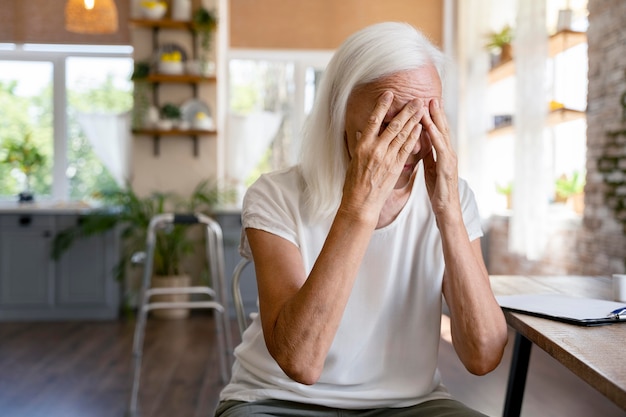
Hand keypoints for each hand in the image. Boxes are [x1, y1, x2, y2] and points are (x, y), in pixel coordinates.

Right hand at [341, 92, 424, 222]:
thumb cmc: (354, 182)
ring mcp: (387, 158)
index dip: (382, 106)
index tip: (389, 94)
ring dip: (413, 120)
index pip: (373, 120)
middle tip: (416, 98)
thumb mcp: (353, 159)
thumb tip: (361, 131)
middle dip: (406, 111)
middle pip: (393, 125)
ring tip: (421, 108)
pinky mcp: (396, 166)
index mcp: (362, 145)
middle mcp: (375, 149)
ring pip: (402, 135)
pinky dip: (414, 136)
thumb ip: (360, 144)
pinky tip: (419, 127)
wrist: (361, 202)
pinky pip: (407, 148)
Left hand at [420, 99, 460, 219]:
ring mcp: (449, 159)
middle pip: (442, 129)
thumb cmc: (438, 189)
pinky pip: (440, 148)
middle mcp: (449, 153)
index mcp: (443, 154)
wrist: (446, 208)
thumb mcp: (431, 168)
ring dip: (437, 119)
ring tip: (431, 105)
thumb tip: (421, 141)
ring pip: (442, 135)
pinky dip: (434, 135)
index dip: (434, 118)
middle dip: (437, 113)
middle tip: (432, 96)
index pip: (438, 132)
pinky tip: (429, 126)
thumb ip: (428, 154)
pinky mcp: (447, 167)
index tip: (428, 104)